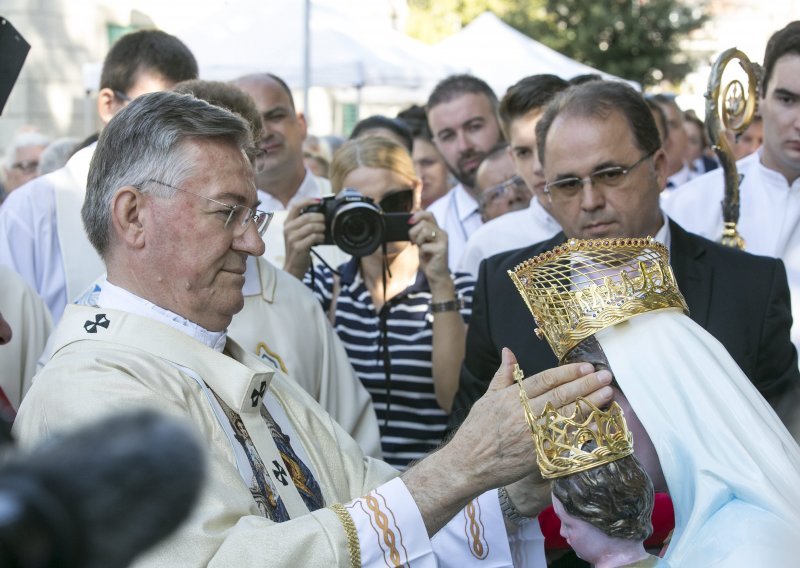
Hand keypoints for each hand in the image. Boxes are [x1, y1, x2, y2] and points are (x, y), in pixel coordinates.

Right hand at [283, 198, 325, 278]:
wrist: (293, 266)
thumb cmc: (299, 248)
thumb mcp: (298, 234)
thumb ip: (304, 223)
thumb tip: (321, 213)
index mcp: (287, 223)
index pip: (296, 206)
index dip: (308, 201)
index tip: (319, 200)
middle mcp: (287, 229)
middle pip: (308, 216)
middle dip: (320, 218)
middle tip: (325, 222)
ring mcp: (292, 238)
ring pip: (312, 226)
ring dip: (322, 228)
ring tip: (324, 231)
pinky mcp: (298, 247)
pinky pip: (314, 237)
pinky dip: (321, 237)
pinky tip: (321, 239)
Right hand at [401, 348, 612, 534]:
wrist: (467, 464)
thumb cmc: (477, 431)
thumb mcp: (487, 398)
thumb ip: (502, 375)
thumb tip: (508, 351)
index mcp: (511, 397)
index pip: (544, 380)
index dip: (567, 372)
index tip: (585, 366)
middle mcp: (523, 414)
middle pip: (560, 396)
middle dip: (585, 384)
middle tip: (605, 376)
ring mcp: (531, 435)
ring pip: (566, 417)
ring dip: (589, 405)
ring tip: (607, 394)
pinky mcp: (538, 455)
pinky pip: (564, 441)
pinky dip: (582, 432)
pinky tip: (597, 424)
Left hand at [407, 211, 449, 290]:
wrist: (436, 275)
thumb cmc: (428, 259)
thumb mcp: (421, 243)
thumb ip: (419, 232)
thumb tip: (410, 219)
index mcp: (438, 230)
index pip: (428, 214)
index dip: (417, 215)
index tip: (409, 222)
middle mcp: (442, 233)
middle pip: (423, 223)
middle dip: (413, 232)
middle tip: (414, 242)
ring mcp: (443, 241)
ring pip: (424, 231)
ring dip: (418, 241)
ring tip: (421, 248)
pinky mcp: (441, 249)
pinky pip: (425, 245)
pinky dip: (422, 252)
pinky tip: (426, 256)